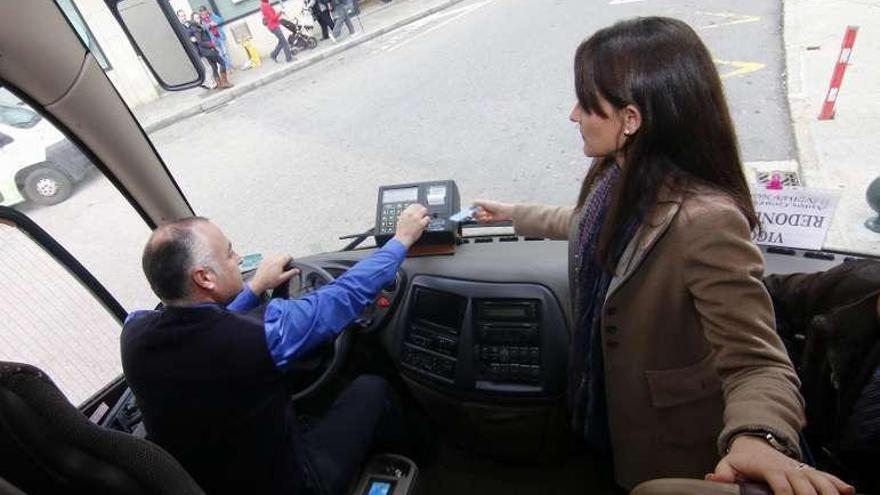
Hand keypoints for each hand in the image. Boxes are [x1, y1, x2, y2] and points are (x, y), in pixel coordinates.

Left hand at [248, 254, 299, 293]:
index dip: (291, 259)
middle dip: (285, 259)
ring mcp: (267, 259)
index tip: (291, 263)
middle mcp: (273, 258)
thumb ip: (291, 273)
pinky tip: (272, 267)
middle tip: (286, 266)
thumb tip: (297, 270)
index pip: (288, 256)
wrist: (258, 283)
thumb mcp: (282, 278)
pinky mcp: (263, 261)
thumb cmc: (269, 282)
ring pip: (276, 255)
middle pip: (282, 254)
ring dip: (279, 259)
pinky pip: (270, 257)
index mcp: (279, 262)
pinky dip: (273, 260)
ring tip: (279, 267)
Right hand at [393, 204, 429, 247]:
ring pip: (424, 210)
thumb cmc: (401, 232)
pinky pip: (427, 218)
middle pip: (420, 206)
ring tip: (425, 218)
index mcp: (405, 213)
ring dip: (425, 214)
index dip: (418, 206)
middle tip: (424, 213)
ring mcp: (416, 218)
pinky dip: (428, 220)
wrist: (402, 239)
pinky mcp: (421, 224)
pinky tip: (426, 223)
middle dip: (422, 209)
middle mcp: (411, 214)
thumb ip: (406, 215)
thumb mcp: (401, 220)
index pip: (414, 205)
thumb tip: (411, 212)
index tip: (419, 208)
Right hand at [472, 199, 514, 223]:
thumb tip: (470, 204)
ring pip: (478, 219)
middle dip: (478, 215)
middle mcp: (483, 210)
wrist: (504, 212)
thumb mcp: (485, 202)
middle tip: (482, 213)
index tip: (473, 212)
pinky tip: (490, 218)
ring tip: (487, 215)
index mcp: (482, 205)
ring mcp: (486, 215)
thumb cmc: (496, 206)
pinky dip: (485, 220)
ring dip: (482, 218)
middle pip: (475, 215)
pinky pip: (483, 222)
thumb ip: (477, 202)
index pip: (473, 209)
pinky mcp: (489, 220)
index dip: (472, 211)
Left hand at [707, 436, 853, 494]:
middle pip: (804, 482)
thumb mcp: (729, 463)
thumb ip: (723, 472)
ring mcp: (799, 468)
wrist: (755, 442)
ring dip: (827, 490)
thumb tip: (714, 478)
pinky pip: (825, 476)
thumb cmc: (742, 459)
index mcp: (768, 467)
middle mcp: (787, 467)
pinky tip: (848, 491)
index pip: (780, 480)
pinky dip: (837, 483)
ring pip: (818, 478)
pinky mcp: (807, 471)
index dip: (785, 492)